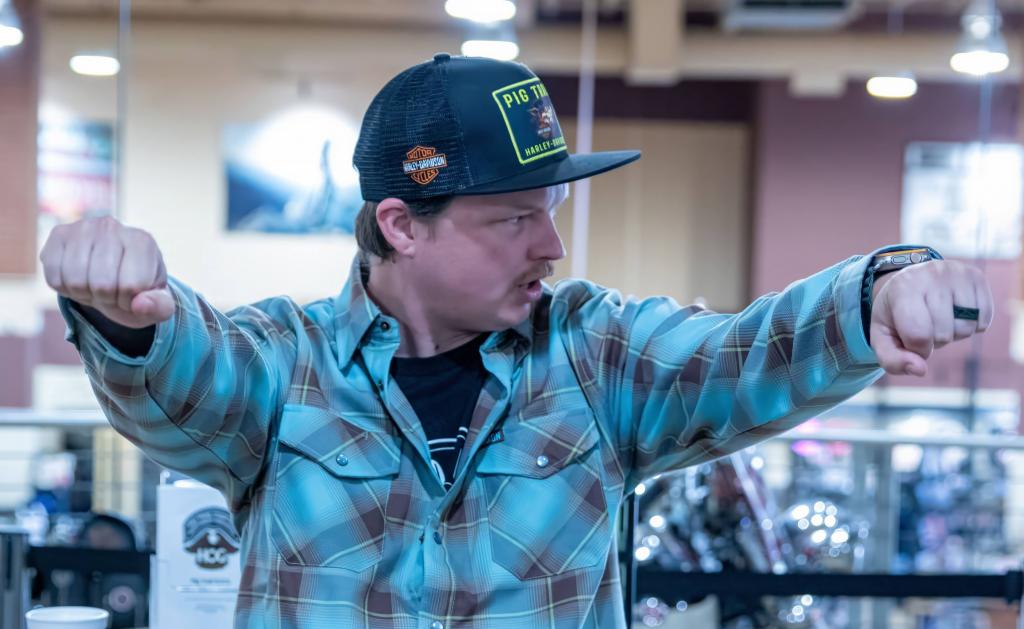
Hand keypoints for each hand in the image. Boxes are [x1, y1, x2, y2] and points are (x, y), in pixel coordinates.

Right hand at [40, 216, 174, 328]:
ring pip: (75, 282)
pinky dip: (64, 288)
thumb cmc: (138, 290)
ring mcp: (83, 227)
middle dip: (107, 298)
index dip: (129, 301)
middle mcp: (112, 227)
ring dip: (84, 294)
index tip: (132, 293)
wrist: (111, 273)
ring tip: (94, 283)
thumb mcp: (157, 304)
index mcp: (143, 241)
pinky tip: (77, 277)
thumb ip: (160, 307)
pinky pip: (54, 277)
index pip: (131, 286)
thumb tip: (140, 304)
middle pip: (101, 284)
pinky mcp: (59, 234)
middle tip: (111, 290)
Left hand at [870, 260, 992, 376]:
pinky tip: (955, 313)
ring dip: (954, 333)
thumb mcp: (882, 337)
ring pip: (966, 328)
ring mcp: (956, 273)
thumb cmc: (895, 314)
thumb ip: (893, 360)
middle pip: (944, 333)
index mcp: (902, 288)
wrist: (909, 282)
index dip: (917, 348)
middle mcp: (930, 274)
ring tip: (939, 318)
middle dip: (934, 340)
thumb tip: (920, 370)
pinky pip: (984, 320)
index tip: (909, 338)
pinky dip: (972, 325)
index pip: (919, 334)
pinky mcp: (976, 277)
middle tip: (924, 324)